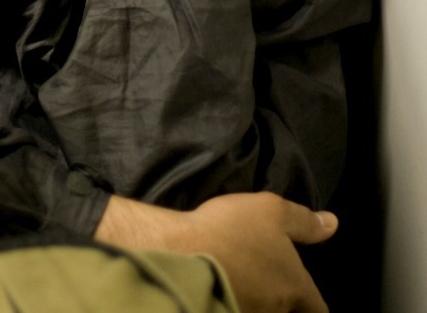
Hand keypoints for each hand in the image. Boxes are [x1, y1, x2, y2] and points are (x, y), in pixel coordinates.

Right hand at [94, 192, 336, 312]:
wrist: (181, 254)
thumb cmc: (232, 231)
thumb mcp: (271, 211)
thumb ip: (303, 220)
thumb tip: (332, 224)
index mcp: (295, 286)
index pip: (318, 308)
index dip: (315, 304)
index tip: (310, 301)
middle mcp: (275, 310)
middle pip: (286, 311)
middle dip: (280, 300)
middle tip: (265, 277)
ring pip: (258, 309)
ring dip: (252, 298)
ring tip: (237, 278)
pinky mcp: (218, 312)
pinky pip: (230, 307)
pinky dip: (229, 298)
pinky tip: (217, 283)